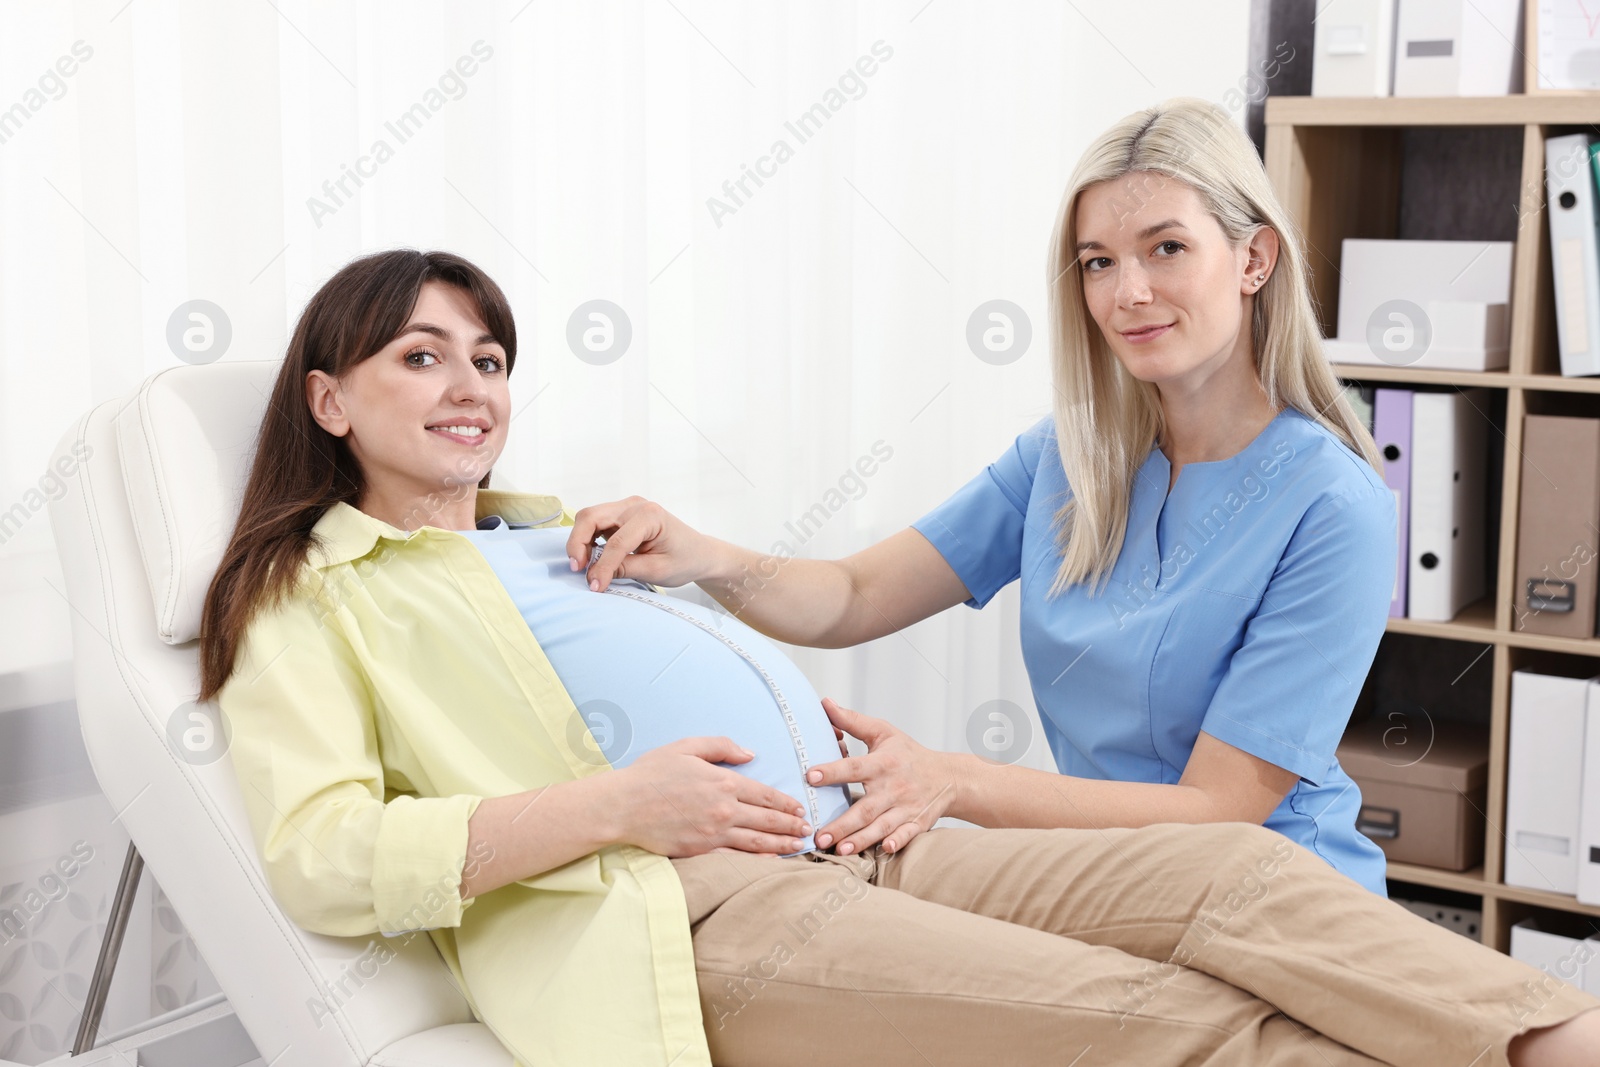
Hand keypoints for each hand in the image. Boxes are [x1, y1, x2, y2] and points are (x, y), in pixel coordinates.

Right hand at [566, 496, 722, 591]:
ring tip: (584, 566)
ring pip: (589, 518)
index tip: (595, 586)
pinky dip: (588, 539)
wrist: (699, 553)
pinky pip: (596, 523)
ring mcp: (626, 507)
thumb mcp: (657, 570)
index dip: (602, 566)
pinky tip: (592, 557)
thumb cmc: (684, 560)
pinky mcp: (621, 515)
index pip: (616, 541)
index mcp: (650, 515)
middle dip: (578, 543)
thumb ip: (625, 569)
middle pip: (591, 517)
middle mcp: (635, 505)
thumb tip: (594, 574)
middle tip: (577, 569)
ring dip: (581, 541)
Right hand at [605, 736, 811, 857]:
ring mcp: (713, 833)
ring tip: (799, 846)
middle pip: (767, 819)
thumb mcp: (686, 747)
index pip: (764, 794)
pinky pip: (736, 856)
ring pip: (757, 841)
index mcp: (723, 782)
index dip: (785, 802)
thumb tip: (750, 753)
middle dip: (791, 825)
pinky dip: (757, 859)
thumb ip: (721, 746)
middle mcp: (723, 809)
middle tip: (808, 829)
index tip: (800, 808)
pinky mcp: (701, 850)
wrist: (622, 805)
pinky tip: (771, 860)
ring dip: (781, 844)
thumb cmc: (651, 773)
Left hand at [806, 698, 959, 856]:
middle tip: (819, 835)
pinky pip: (907, 835)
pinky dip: (897, 842)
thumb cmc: (908, 754)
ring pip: (881, 826)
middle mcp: (893, 787)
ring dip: (861, 840)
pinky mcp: (917, 823)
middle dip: (842, 824)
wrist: (948, 776)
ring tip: (839, 850)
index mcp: (883, 763)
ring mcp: (906, 807)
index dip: (831, 771)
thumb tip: (824, 703)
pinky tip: (885, 850)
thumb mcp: (883, 732)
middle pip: (865, 808)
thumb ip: (852, 721)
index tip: (809, 776)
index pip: (853, 767)